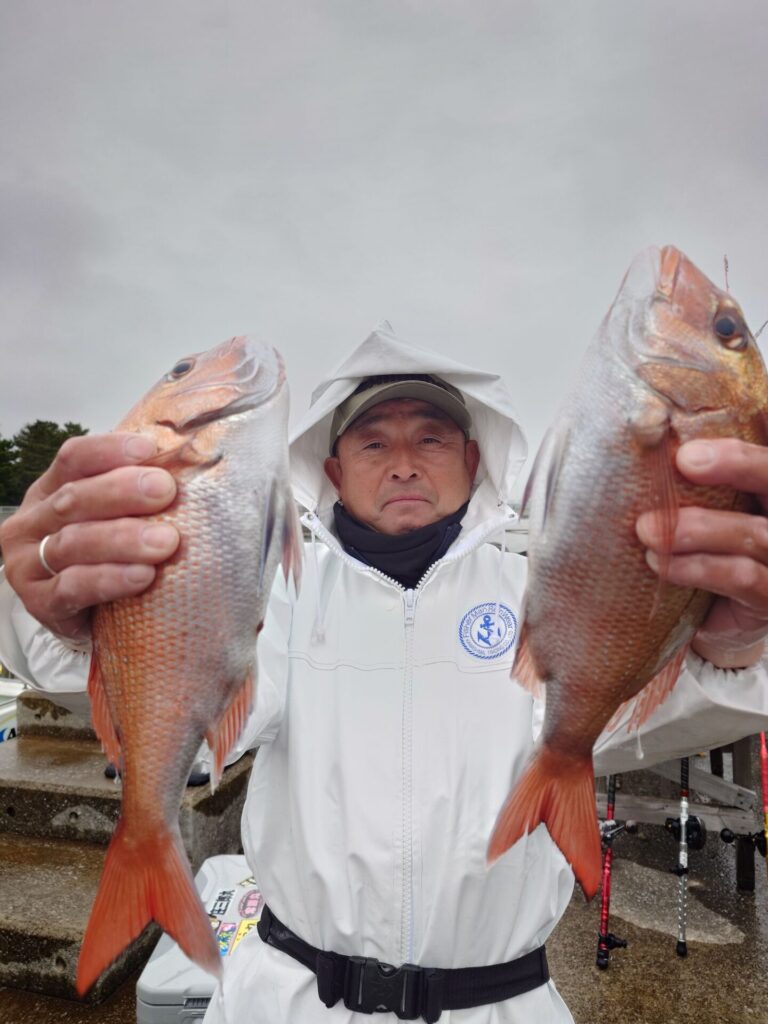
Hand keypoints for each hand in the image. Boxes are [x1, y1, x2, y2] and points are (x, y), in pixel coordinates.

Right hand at [0, 433, 178, 642]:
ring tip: (165, 541)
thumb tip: (189, 464)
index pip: (73, 459)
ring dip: (122, 539)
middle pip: (74, 498)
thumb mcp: (115, 518)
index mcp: (50, 491)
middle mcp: (32, 523)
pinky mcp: (38, 604)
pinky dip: (109, 580)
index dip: (109, 450)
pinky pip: (72, 588)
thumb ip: (137, 495)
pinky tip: (142, 575)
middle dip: (121, 492)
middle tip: (165, 490)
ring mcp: (27, 564)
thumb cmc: (108, 557)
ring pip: (73, 543)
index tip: (149, 450)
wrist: (88, 618)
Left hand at [637, 438, 767, 668]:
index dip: (744, 445)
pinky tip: (661, 563)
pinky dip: (699, 567)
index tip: (702, 433)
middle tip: (685, 459)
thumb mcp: (698, 508)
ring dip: (698, 528)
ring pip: (755, 533)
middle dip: (739, 464)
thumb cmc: (700, 550)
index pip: (767, 457)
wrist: (709, 625)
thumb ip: (689, 478)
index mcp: (764, 491)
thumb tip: (651, 428)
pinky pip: (742, 577)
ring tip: (646, 529)